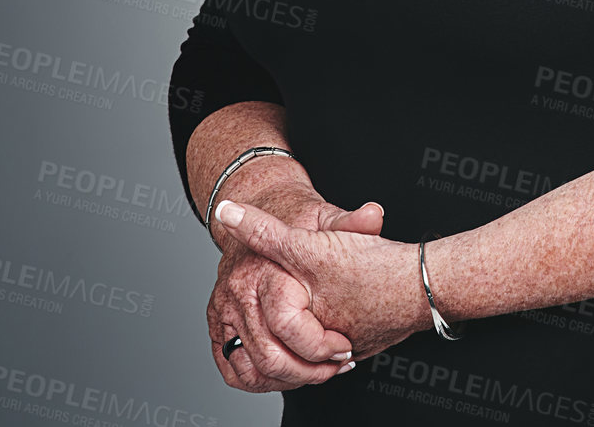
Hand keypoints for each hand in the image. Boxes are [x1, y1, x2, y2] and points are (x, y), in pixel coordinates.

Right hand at [214, 198, 429, 365]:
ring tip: (320, 371)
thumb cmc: (296, 220)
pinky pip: (237, 371)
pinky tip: (294, 371)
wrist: (263, 213)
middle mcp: (238, 291)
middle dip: (310, 370)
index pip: (287, 322)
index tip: (345, 345)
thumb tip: (373, 215)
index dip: (321, 343)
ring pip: (253, 370)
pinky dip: (266, 380)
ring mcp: (224, 312)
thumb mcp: (326, 218)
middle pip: (269, 355)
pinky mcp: (219, 328)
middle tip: (337, 364)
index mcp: (262, 265)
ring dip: (290, 380)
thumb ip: (350, 222)